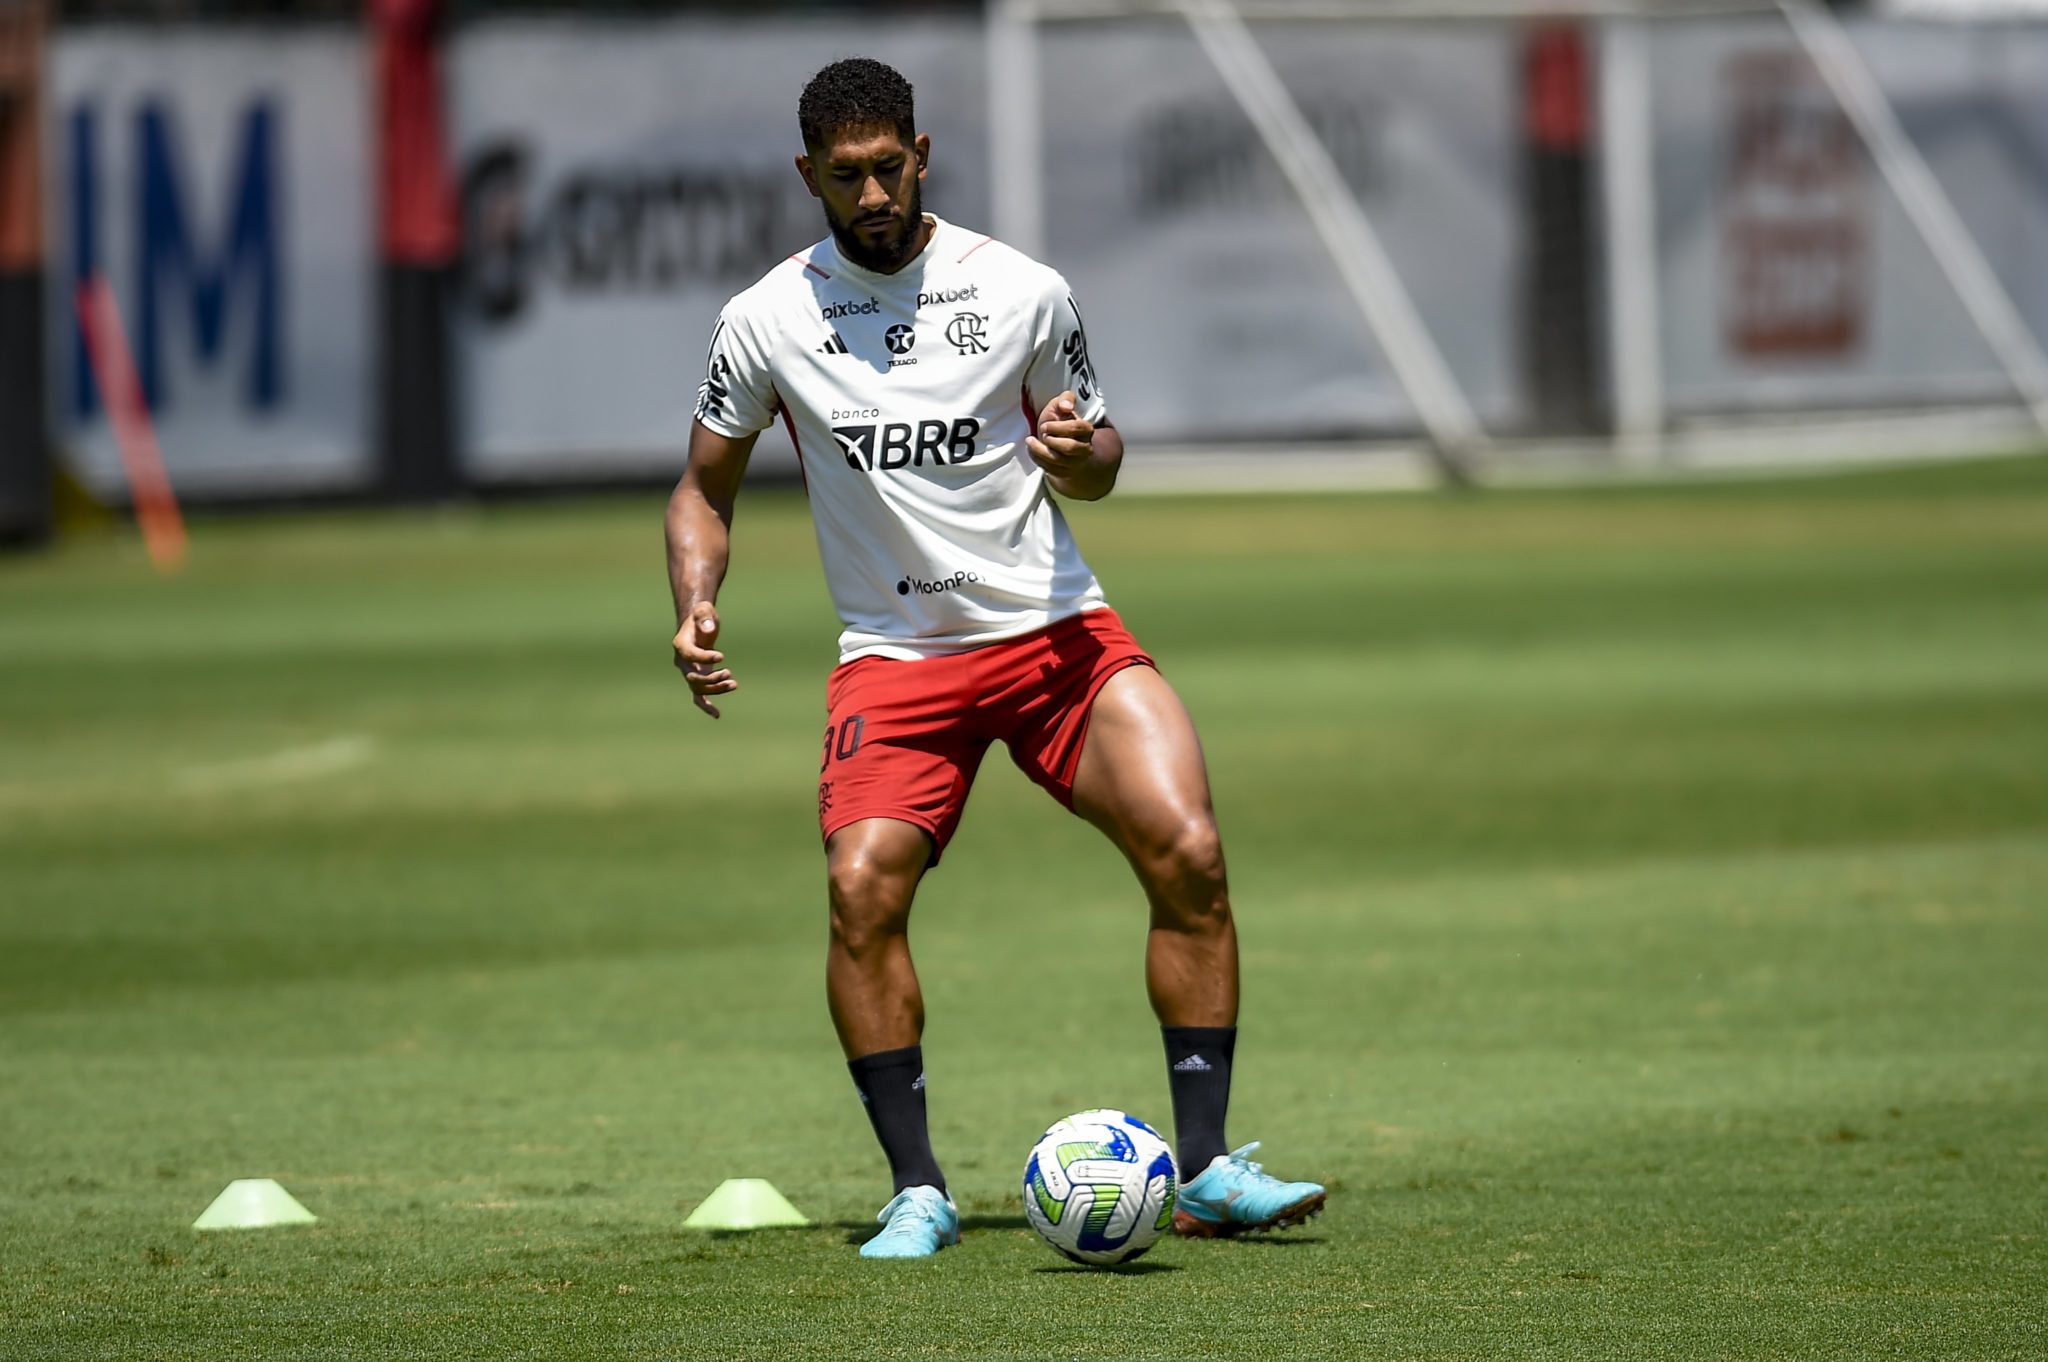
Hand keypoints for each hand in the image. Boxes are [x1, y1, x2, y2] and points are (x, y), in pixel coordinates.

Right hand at [672, 602, 734, 718]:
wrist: (699, 624)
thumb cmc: (702, 616)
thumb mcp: (703, 610)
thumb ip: (704, 617)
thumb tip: (709, 629)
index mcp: (680, 645)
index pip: (690, 655)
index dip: (704, 658)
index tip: (722, 656)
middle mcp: (681, 662)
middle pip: (692, 677)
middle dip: (711, 678)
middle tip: (728, 672)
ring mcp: (689, 672)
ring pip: (698, 688)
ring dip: (715, 689)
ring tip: (733, 683)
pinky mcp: (698, 677)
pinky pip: (698, 696)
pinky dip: (706, 705)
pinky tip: (717, 715)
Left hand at [1026, 390, 1093, 479]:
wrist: (1057, 440)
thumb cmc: (1059, 421)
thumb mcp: (1060, 405)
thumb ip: (1065, 398)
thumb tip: (1066, 406)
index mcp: (1086, 430)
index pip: (1076, 428)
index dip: (1057, 427)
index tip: (1045, 425)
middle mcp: (1084, 448)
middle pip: (1070, 447)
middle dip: (1052, 440)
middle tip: (1043, 433)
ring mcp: (1076, 462)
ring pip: (1058, 461)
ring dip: (1041, 450)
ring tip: (1030, 441)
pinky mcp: (1065, 472)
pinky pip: (1051, 470)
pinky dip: (1038, 460)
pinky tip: (1032, 450)